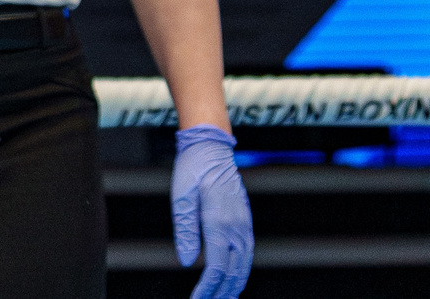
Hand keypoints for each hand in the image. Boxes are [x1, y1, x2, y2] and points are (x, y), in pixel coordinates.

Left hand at [170, 124, 251, 298]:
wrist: (211, 145)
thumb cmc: (192, 169)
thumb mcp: (181, 197)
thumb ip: (185, 230)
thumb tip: (186, 260)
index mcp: (218, 221)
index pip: (216, 266)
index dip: (207, 288)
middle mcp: (235, 224)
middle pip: (233, 270)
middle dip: (221, 292)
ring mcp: (243, 221)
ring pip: (245, 264)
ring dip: (235, 285)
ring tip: (224, 298)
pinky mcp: (245, 218)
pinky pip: (248, 251)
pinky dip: (243, 269)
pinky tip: (235, 277)